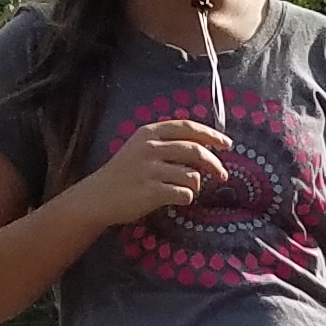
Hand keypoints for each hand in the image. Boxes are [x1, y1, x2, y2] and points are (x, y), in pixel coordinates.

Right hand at [83, 118, 229, 225]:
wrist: (97, 197)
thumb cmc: (124, 174)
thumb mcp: (140, 148)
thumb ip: (167, 144)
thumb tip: (204, 147)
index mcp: (149, 133)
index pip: (188, 127)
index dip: (211, 134)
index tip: (227, 144)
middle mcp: (150, 148)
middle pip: (196, 151)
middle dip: (215, 164)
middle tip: (223, 175)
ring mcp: (150, 170)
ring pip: (192, 175)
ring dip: (195, 185)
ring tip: (184, 189)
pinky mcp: (151, 191)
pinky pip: (185, 194)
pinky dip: (186, 198)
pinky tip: (176, 198)